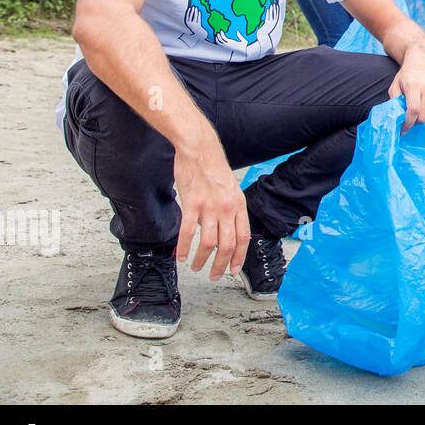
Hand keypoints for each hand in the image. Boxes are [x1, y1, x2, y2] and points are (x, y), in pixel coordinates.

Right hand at [172, 142, 249, 279]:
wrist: (200, 149)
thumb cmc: (213, 168)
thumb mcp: (231, 188)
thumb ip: (232, 207)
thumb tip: (230, 226)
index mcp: (239, 205)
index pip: (243, 237)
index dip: (239, 256)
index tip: (233, 269)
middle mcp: (227, 208)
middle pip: (228, 245)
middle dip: (221, 265)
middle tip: (214, 276)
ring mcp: (210, 207)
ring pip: (208, 243)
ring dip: (202, 260)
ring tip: (196, 267)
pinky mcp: (192, 203)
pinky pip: (187, 232)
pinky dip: (183, 247)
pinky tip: (180, 255)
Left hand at [388, 49, 424, 131]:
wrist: (421, 63)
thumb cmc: (406, 76)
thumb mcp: (395, 86)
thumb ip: (395, 102)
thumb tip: (398, 118)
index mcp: (414, 86)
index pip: (414, 110)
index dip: (408, 123)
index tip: (404, 129)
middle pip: (424, 117)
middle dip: (416, 122)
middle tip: (411, 118)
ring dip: (424, 118)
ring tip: (418, 112)